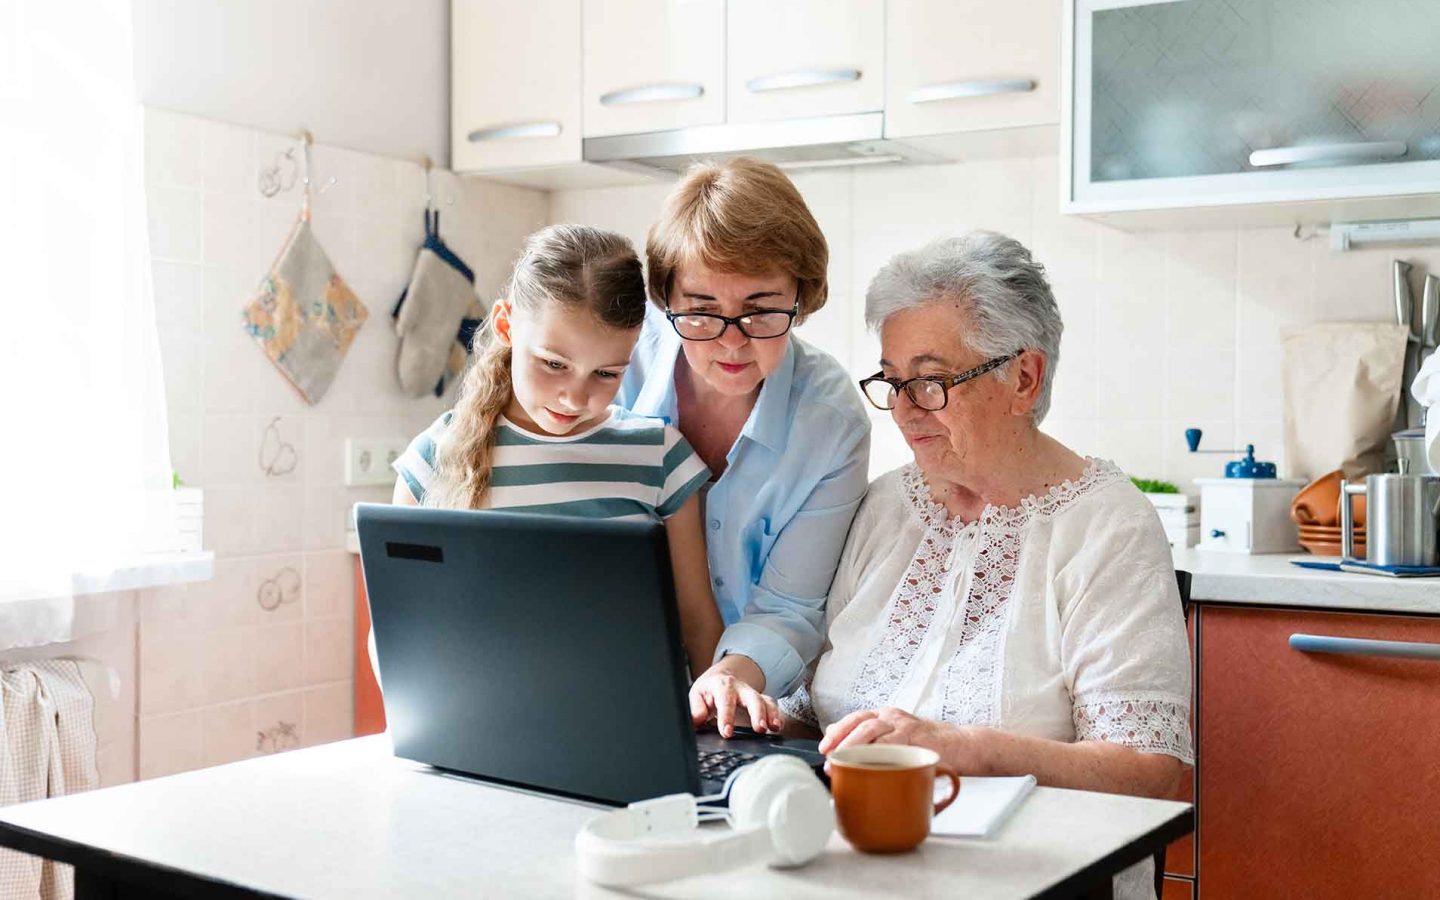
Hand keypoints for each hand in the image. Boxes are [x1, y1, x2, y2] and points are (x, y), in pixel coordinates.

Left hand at [689, 655, 780, 736]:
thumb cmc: (708, 689)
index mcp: (722, 686)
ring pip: (765, 701)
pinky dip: (776, 716)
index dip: (727, 717)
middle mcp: (740, 688)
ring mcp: (752, 693)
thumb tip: (697, 720)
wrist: (721, 677)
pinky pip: (771, 705)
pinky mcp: (760, 700)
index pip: (725, 701)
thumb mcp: (697, 695)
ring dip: (771, 714)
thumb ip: (696, 708)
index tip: (727, 732)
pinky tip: (777, 727)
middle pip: (752, 697)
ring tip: (774, 728)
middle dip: (757, 713)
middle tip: (759, 728)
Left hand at [819, 707, 976, 766]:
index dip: (837, 731)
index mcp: (887, 717)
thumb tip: (847, 756)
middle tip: (829, 757)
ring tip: (842, 762)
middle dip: (840, 739)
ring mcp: (905, 726)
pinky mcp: (917, 738)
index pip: (855, 718)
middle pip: (860, 722)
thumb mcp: (900, 741)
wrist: (964, 745)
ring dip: (853, 746)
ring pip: (872, 729)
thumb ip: (877, 745)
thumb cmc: (929, 747)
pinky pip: (892, 745)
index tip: (824, 747)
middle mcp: (893, 717)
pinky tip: (867, 766)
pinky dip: (877, 755)